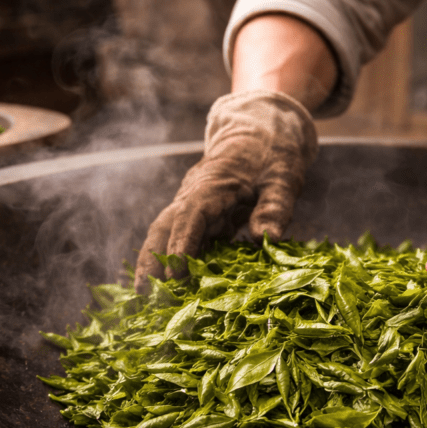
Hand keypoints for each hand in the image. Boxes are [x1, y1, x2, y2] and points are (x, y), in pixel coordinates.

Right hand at [135, 89, 317, 290]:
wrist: (265, 129)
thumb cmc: (274, 151)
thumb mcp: (283, 177)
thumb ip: (276, 206)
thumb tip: (267, 239)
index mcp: (212, 184)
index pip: (191, 215)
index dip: (181, 244)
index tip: (176, 272)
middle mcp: (195, 196)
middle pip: (164, 227)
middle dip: (151, 260)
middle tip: (143, 293)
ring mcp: (195, 206)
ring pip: (168, 236)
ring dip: (157, 264)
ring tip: (148, 299)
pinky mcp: (204, 217)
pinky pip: (184, 240)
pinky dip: (176, 262)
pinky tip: (173, 288)